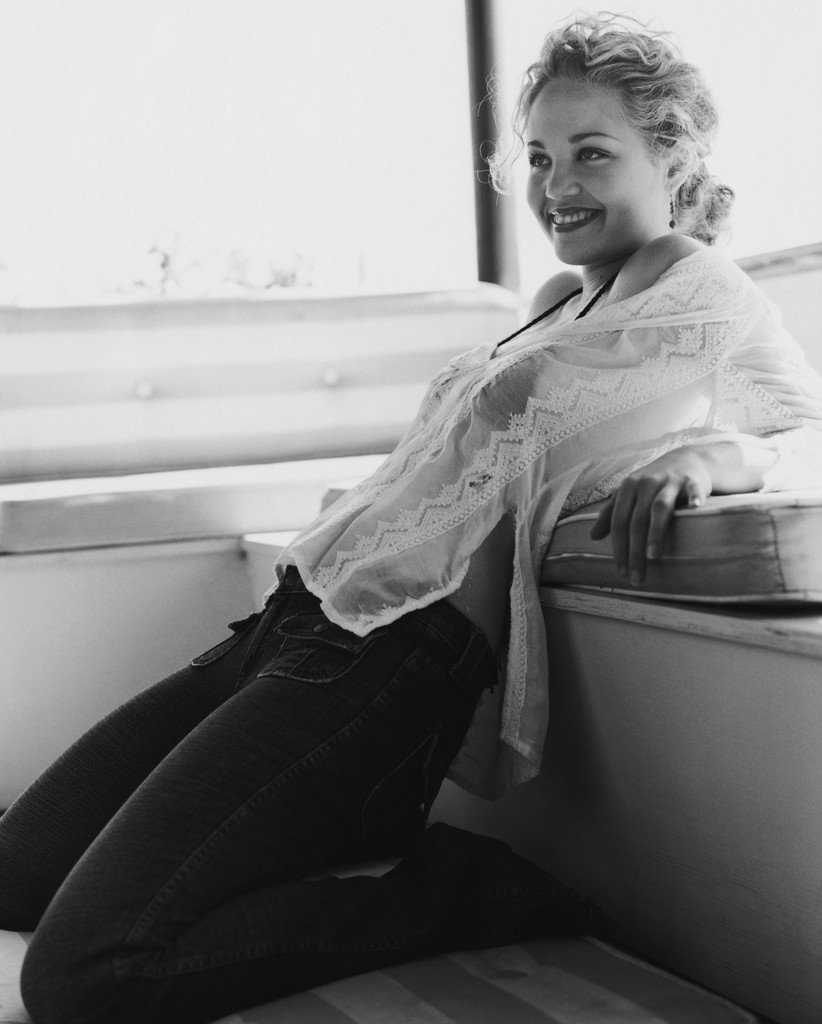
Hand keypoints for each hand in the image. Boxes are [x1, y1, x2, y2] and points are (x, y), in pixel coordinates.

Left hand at [589, 448, 712, 584]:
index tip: (621, 572)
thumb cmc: (652, 484)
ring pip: (660, 508)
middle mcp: (646, 483)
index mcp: (628, 488)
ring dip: (655, 532)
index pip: (618, 522)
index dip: (618, 548)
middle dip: (634, 551)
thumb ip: (611, 514)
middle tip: (637, 577)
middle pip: (637, 521)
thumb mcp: (628, 495)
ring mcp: (669, 481)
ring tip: (652, 557)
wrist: (685, 459)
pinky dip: (694, 498)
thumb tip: (592, 536)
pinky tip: (695, 508)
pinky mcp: (692, 481)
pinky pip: (693, 490)